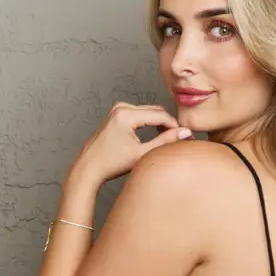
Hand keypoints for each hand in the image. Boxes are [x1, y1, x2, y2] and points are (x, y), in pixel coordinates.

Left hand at [69, 103, 191, 185]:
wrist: (89, 167)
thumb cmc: (111, 164)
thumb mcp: (141, 154)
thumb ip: (164, 142)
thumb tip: (185, 133)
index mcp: (126, 115)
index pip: (160, 115)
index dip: (176, 126)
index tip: (186, 137)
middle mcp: (121, 107)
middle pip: (155, 110)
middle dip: (169, 124)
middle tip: (181, 138)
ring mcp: (117, 109)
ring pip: (148, 112)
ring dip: (160, 123)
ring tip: (170, 138)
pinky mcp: (116, 114)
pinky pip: (139, 114)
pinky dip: (149, 123)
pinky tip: (157, 135)